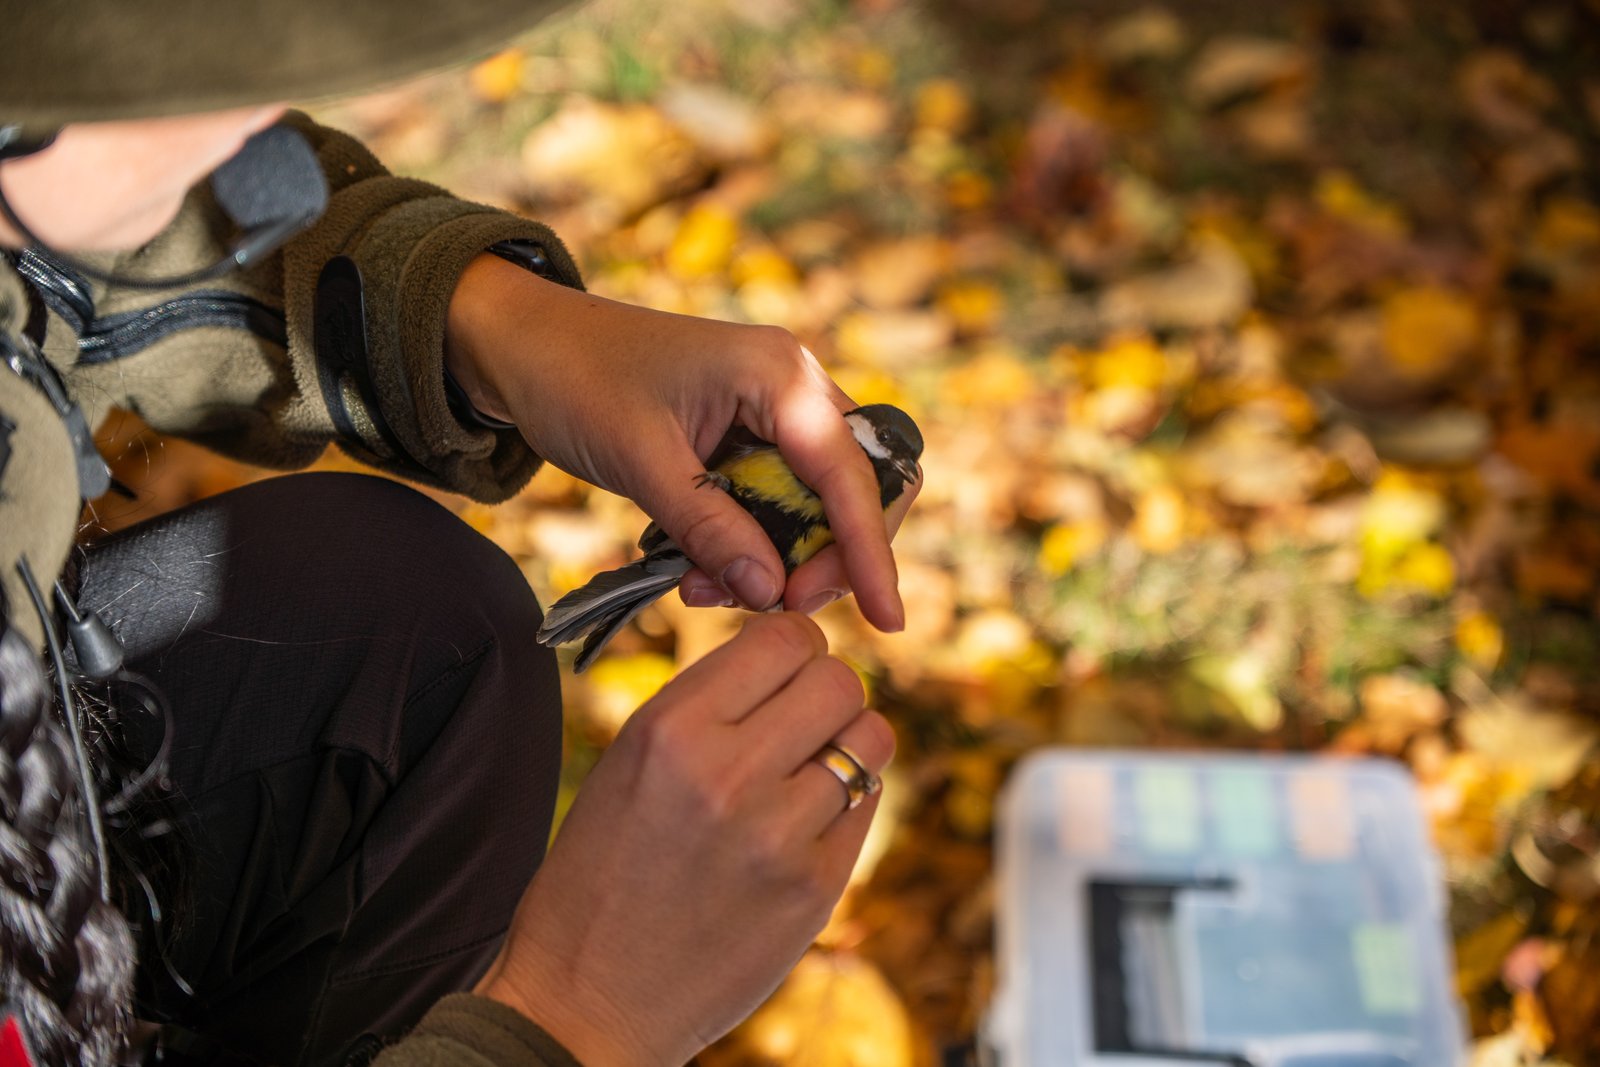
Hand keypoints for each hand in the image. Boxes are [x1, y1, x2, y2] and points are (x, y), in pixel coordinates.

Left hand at [445, 254, 906, 629]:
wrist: (524, 343)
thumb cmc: (577, 381)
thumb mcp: (640, 460)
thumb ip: (709, 527)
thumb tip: (774, 595)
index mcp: (778, 374)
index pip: (850, 474)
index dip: (870, 550)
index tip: (886, 619)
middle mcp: (794, 386)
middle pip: (857, 488)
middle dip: (828, 557)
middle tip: (777, 605)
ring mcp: (775, 410)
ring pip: (818, 504)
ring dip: (782, 560)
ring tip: (711, 592)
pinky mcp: (751, 436)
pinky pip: (778, 503)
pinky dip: (754, 545)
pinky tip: (701, 571)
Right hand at [473, 613, 893, 1064]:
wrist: (587, 1000)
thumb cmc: (599, 874)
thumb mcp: (630, 763)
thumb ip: (707, 705)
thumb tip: (789, 657)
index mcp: (670, 731)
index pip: (782, 638)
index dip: (794, 645)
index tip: (785, 666)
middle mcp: (729, 774)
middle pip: (839, 680)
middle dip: (826, 689)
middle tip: (800, 716)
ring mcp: (780, 835)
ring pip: (870, 738)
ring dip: (846, 743)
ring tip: (807, 767)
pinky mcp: (815, 889)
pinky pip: (868, 803)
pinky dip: (846, 799)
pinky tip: (804, 819)